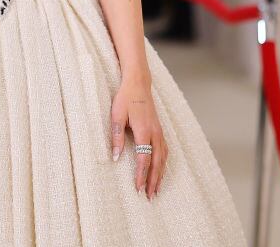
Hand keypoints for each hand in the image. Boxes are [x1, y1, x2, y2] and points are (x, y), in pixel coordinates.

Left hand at [111, 81, 166, 199]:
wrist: (138, 84)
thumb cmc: (125, 98)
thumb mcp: (116, 116)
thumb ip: (116, 137)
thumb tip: (114, 157)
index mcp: (144, 131)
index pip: (144, 159)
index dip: (141, 175)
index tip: (138, 188)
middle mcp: (155, 133)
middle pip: (157, 162)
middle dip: (154, 180)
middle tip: (150, 196)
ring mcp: (159, 131)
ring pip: (163, 158)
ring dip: (160, 174)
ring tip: (157, 189)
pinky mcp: (159, 129)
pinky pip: (165, 151)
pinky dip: (164, 163)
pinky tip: (161, 170)